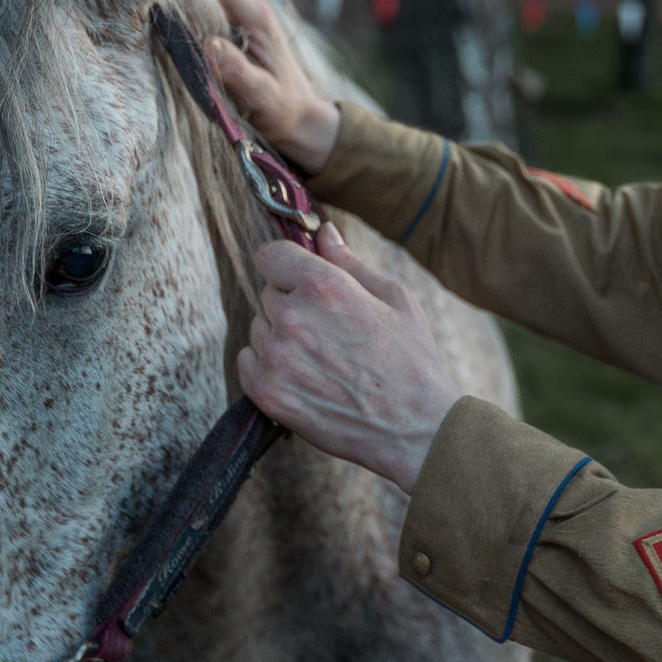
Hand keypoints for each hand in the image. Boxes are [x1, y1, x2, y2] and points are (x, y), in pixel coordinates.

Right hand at [196, 0, 341, 172]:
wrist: (301, 117)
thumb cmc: (283, 109)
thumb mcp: (263, 97)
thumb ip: (239, 72)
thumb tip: (210, 45)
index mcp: (254, 15)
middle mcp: (247, 4)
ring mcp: (239, 11)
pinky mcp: (232, 22)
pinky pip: (201, 1)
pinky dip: (180, 2)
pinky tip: (157, 10)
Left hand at [237, 223, 461, 492]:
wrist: (414, 428)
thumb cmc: (412, 361)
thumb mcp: (394, 298)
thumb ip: (351, 262)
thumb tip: (325, 233)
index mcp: (323, 286)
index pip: (271, 255)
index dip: (288, 265)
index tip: (300, 278)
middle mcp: (292, 317)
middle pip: (269, 293)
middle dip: (293, 303)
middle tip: (330, 329)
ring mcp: (275, 356)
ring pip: (259, 328)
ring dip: (281, 336)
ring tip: (323, 358)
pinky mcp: (266, 391)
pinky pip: (247, 361)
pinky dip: (268, 365)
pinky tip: (304, 375)